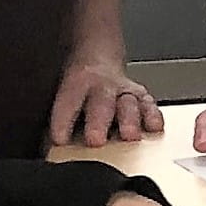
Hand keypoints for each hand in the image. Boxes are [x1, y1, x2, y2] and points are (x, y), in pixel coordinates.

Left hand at [48, 55, 164, 149]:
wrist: (99, 57)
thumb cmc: (80, 85)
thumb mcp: (65, 93)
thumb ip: (62, 118)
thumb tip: (52, 147)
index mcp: (78, 83)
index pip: (69, 101)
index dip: (63, 119)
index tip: (60, 139)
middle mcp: (103, 86)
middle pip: (101, 103)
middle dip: (99, 122)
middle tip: (96, 140)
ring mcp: (124, 91)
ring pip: (129, 104)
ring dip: (130, 120)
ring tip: (130, 136)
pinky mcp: (142, 97)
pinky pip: (149, 106)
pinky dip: (153, 116)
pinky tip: (153, 128)